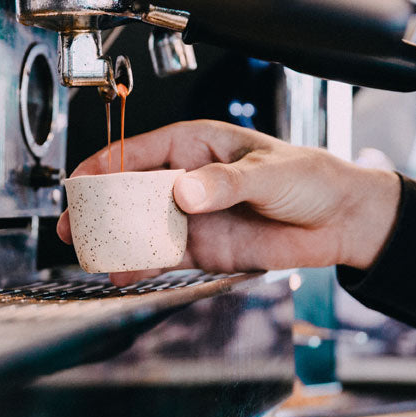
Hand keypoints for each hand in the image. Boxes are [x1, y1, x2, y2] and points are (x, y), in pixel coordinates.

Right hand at [57, 120, 400, 284]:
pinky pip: (163, 255)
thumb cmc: (310, 178)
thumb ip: (224, 183)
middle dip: (99, 208)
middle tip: (75, 226)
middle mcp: (186, 179)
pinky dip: (140, 264)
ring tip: (91, 254)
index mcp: (195, 145)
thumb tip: (185, 192)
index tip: (80, 184)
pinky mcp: (202, 247)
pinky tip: (123, 272)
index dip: (104, 167)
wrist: (340, 221)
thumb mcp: (268, 172)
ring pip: (140, 226)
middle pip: (129, 192)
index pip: (137, 152)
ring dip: (115, 240)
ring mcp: (191, 215)